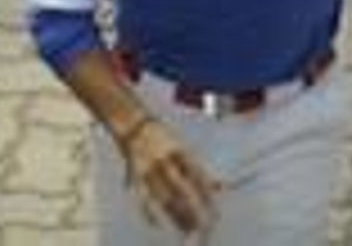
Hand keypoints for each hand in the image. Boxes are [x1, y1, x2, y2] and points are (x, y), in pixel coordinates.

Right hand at [118, 114, 218, 236]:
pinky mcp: (135, 176)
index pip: (198, 175)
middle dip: (193, 210)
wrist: (133, 122)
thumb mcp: (181, 145)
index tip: (214, 210)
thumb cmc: (161, 135)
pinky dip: (150, 213)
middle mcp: (167, 160)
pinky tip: (158, 225)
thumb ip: (197, 167)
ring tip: (186, 230)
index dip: (206, 194)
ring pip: (166, 198)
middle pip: (183, 190)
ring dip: (176, 215)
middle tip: (203, 227)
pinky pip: (143, 197)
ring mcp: (150, 169)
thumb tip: (218, 185)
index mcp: (180, 150)